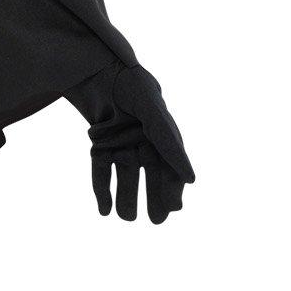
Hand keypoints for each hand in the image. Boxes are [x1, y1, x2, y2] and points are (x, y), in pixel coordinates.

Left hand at [68, 63, 193, 223]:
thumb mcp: (152, 111)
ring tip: (126, 217)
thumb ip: (169, 141)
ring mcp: (121, 144)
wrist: (98, 69)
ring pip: (126, 177)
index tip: (173, 208)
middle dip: (153, 198)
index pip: (170, 167)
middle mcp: (143, 142)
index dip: (172, 188)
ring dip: (126, 197)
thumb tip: (191, 179)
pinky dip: (102, 189)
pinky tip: (103, 209)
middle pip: (151, 176)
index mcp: (162, 135)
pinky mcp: (99, 146)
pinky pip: (101, 171)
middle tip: (156, 220)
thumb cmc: (132, 86)